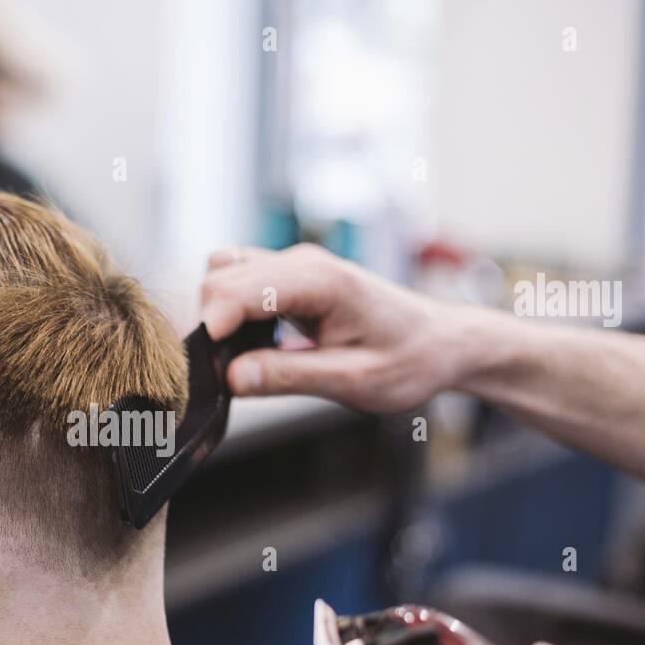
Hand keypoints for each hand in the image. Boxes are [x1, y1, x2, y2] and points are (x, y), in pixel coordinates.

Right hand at [199, 244, 478, 412]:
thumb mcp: (353, 381)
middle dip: (208, 320)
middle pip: (221, 276)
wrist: (442, 343)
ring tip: (231, 358)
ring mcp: (296, 267)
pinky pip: (241, 282)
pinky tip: (245, 346)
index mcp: (321, 281)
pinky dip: (229, 310)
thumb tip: (231, 378)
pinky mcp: (291, 280)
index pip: (239, 287)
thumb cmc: (409, 360)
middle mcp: (303, 263)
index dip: (211, 322)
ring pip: (225, 272)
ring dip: (216, 312)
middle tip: (216, 372)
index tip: (202, 363)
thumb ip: (289, 378)